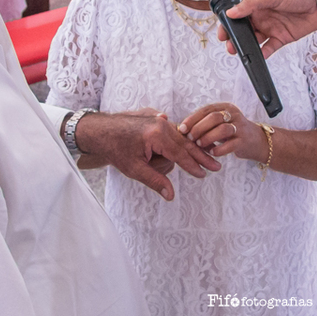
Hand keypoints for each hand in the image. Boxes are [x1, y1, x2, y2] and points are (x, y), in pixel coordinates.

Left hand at [74, 112, 220, 200]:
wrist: (100, 130)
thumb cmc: (115, 149)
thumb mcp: (134, 168)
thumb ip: (155, 180)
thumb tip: (171, 195)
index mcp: (157, 135)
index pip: (180, 154)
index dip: (193, 166)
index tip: (204, 174)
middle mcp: (162, 125)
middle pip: (185, 144)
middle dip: (200, 156)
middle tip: (215, 166)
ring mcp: (159, 121)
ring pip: (180, 139)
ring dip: (188, 151)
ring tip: (204, 160)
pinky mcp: (156, 120)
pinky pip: (173, 134)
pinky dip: (181, 142)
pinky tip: (190, 147)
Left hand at [178, 102, 265, 161]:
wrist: (256, 141)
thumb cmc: (232, 132)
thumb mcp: (220, 123)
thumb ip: (205, 123)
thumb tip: (182, 129)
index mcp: (225, 108)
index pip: (207, 109)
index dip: (193, 118)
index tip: (182, 128)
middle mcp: (234, 115)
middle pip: (214, 117)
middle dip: (199, 128)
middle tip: (190, 137)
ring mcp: (240, 127)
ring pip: (222, 129)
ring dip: (208, 137)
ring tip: (199, 145)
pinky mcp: (244, 141)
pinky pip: (231, 145)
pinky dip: (219, 149)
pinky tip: (212, 153)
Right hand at [215, 0, 316, 57]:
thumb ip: (251, 5)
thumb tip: (231, 13)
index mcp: (258, 3)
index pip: (239, 14)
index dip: (229, 24)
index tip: (222, 33)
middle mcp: (263, 16)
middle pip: (244, 30)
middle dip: (235, 38)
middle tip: (229, 45)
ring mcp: (272, 27)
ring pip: (254, 40)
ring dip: (246, 46)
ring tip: (240, 52)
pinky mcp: (282, 38)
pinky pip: (269, 48)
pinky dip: (263, 53)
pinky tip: (258, 56)